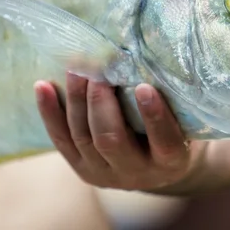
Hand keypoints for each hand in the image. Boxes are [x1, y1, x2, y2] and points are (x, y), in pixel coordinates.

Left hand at [34, 73, 207, 190]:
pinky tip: (42, 85)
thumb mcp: (187, 120)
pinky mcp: (82, 170)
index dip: (154, 116)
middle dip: (101, 102)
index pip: (164, 141)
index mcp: (171, 161)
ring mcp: (105, 175)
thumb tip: (158, 55)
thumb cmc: (179, 129)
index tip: (145, 87)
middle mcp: (137, 173)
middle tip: (99, 69)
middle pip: (111, 139)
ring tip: (76, 68)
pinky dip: (50, 112)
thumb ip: (176, 99)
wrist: (160, 167)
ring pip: (83, 137)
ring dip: (76, 99)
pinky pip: (61, 140)